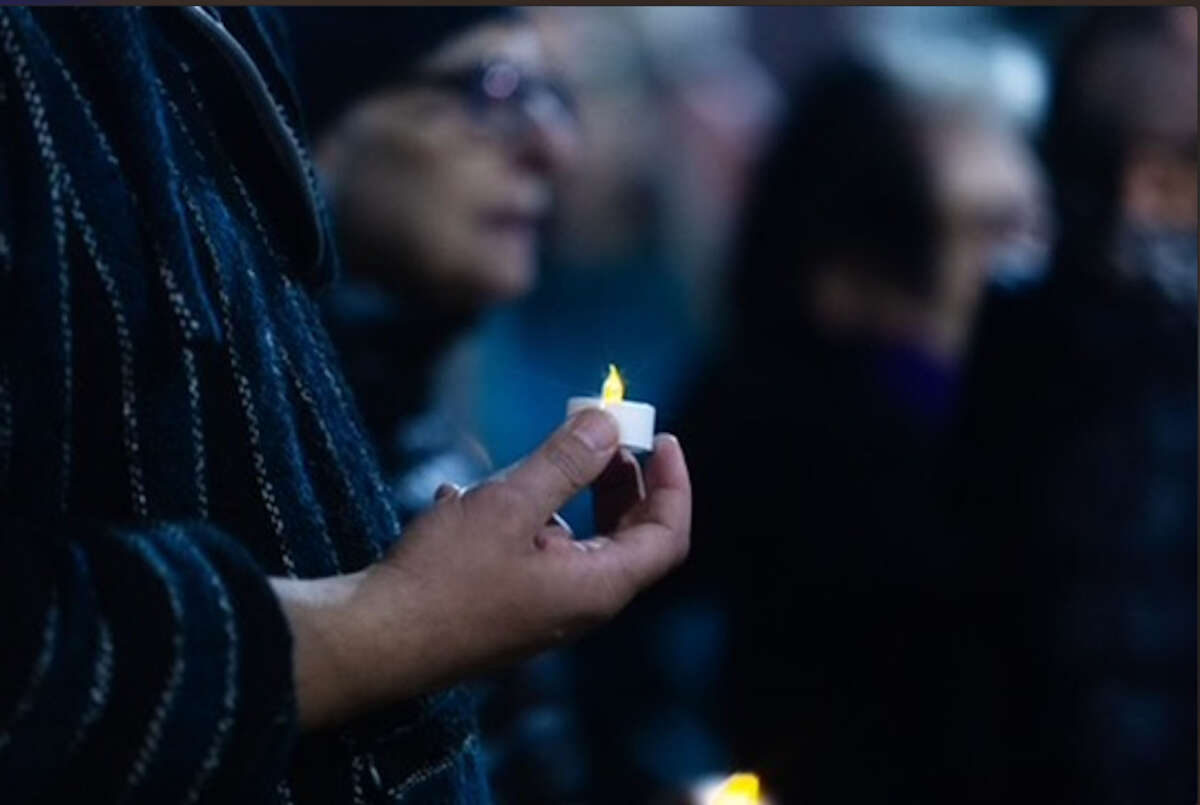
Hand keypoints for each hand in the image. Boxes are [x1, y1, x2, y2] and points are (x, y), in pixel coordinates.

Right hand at [274, 408, 689, 728]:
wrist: (372, 642)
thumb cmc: (443, 578)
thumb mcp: (508, 505)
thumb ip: (564, 462)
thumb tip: (608, 423)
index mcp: (596, 587)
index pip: (666, 535)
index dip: (672, 484)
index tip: (661, 438)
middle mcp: (576, 605)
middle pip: (625, 538)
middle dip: (619, 482)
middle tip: (601, 437)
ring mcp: (539, 611)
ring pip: (571, 542)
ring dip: (556, 495)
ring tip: (519, 463)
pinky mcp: (502, 608)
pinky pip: (526, 554)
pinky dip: (513, 519)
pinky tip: (459, 498)